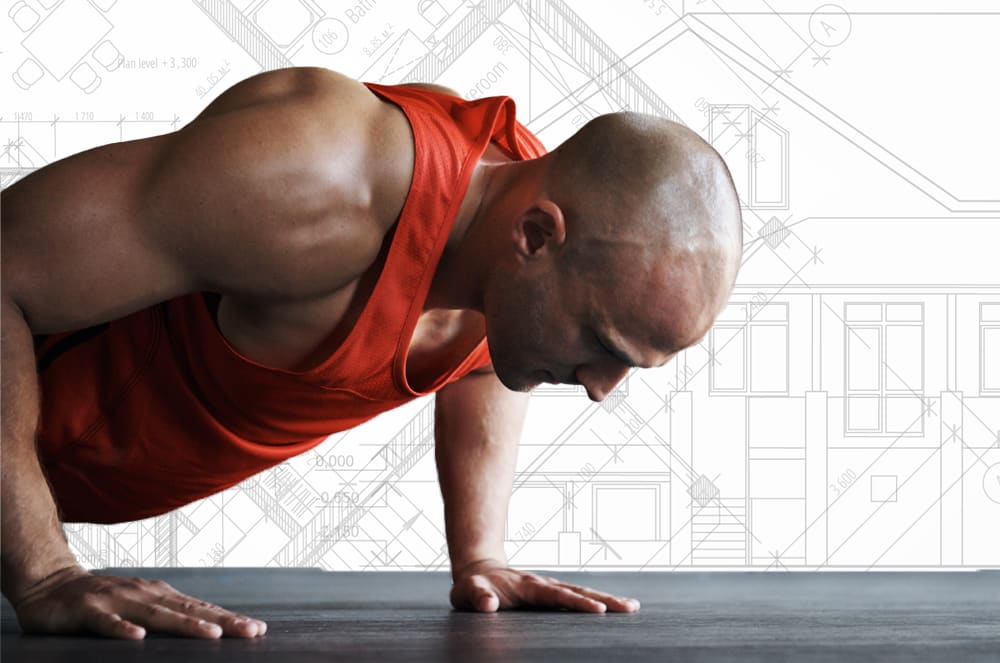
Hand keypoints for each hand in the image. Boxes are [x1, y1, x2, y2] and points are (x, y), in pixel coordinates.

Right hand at [11, 565, 266, 638]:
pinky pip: (107, 623)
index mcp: (159, 595)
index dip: (230, 619)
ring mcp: (117, 601)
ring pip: (156, 615)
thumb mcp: (139, 605)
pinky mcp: (88, 611)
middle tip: (251, 632)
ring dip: (186, 625)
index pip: (201, 608)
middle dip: (223, 622)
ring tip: (213, 635)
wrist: (48, 583)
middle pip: (189, 610)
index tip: (258, 630)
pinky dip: (122, 629)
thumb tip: (208, 628)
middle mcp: (145, 595)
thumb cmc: (101, 599)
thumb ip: (168, 615)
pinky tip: (137, 638)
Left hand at [450, 559, 639, 612]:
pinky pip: (578, 596)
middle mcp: (544, 585)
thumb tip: (488, 604)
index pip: (557, 596)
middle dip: (605, 600)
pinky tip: (615, 607)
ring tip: (633, 607)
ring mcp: (550, 588)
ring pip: (583, 592)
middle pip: (579, 591)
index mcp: (529, 587)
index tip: (599, 610)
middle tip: (630, 608)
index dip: (578, 603)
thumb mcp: (468, 592)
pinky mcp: (552, 593)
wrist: (478, 569)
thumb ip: (478, 597)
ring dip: (608, 599)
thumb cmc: (473, 586)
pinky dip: (598, 600)